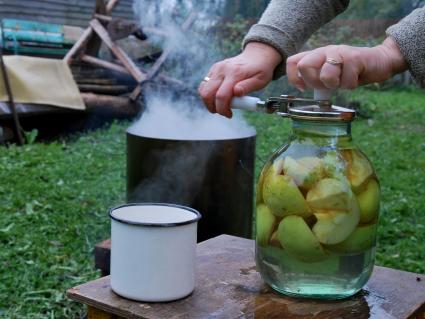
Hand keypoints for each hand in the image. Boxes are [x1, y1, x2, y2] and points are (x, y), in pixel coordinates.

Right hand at [198, 42, 281, 117]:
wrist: (257, 55)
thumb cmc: (260, 70)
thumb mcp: (260, 80)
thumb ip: (248, 87)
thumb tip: (236, 92)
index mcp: (234, 73)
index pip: (221, 96)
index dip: (223, 109)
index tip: (229, 115)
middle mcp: (222, 70)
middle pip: (207, 93)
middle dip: (213, 107)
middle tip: (223, 112)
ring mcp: (216, 69)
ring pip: (203, 90)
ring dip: (209, 102)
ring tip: (221, 105)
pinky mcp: (213, 69)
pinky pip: (205, 85)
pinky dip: (209, 94)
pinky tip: (219, 96)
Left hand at [286, 37, 407, 90]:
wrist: (378, 61)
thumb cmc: (350, 72)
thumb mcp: (328, 75)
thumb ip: (315, 78)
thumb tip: (302, 87)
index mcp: (315, 56)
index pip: (292, 62)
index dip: (294, 78)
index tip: (305, 88)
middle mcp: (324, 51)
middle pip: (304, 67)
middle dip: (314, 83)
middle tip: (327, 85)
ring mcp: (339, 52)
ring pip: (325, 75)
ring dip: (334, 85)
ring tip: (342, 82)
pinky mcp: (355, 57)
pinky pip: (346, 80)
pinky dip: (350, 86)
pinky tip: (355, 79)